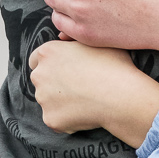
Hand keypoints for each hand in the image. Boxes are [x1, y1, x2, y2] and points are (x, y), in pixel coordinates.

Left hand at [28, 41, 158, 147]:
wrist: (121, 96)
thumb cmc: (114, 65)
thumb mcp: (97, 42)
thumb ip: (75, 41)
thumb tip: (64, 39)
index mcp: (48, 52)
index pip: (37, 58)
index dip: (52, 63)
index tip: (65, 68)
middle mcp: (39, 74)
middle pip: (42, 80)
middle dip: (55, 82)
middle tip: (79, 85)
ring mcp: (43, 98)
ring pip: (49, 100)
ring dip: (62, 100)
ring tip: (87, 100)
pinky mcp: (50, 119)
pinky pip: (57, 118)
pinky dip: (69, 117)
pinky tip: (87, 113)